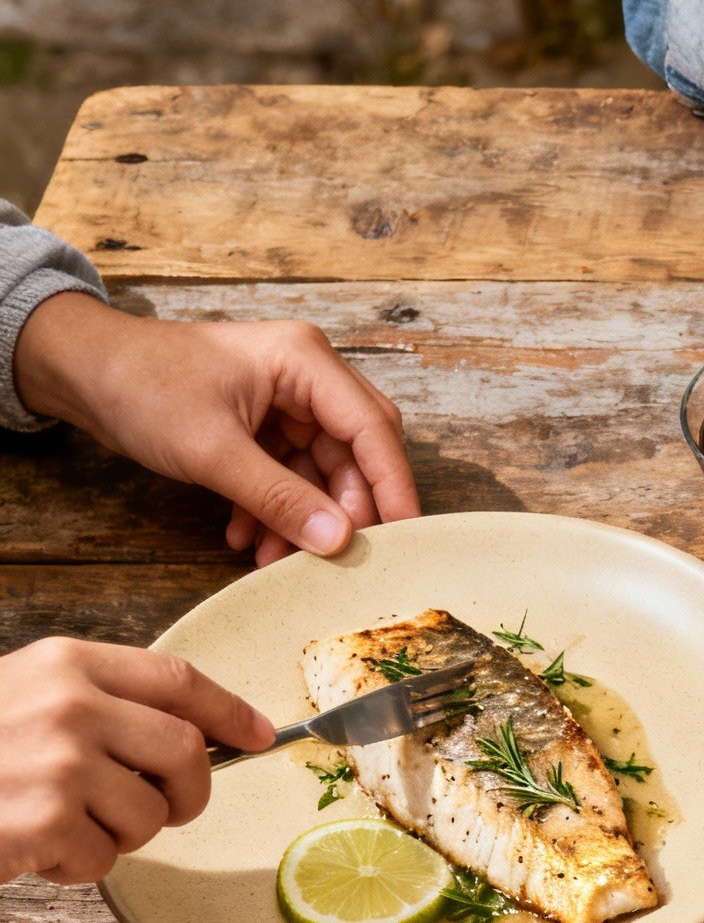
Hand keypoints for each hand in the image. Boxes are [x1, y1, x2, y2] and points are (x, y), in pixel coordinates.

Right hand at [0, 638, 272, 884]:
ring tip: (65, 825)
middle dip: (186, 793)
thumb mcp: (24, 694)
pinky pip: (103, 858)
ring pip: (151, 814)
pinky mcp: (46, 822)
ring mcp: (61, 764)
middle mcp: (71, 707)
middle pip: (187, 752)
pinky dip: (76, 866)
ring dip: (119, 835)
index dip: (228, 712)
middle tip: (161, 810)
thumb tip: (191, 737)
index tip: (258, 735)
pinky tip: (36, 848)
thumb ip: (98, 703)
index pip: (178, 681)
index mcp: (67, 664)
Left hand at [14, 293, 416, 566]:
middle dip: (343, 507)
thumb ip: (280, 497)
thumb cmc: (140, 386)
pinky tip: (248, 537)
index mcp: (305, 361)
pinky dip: (274, 507)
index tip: (405, 536)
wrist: (80, 371)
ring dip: (302, 516)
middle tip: (338, 555)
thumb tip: (337, 539)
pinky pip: (288, 473)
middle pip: (354, 451)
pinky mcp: (262, 423)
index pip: (372, 429)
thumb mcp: (212, 450)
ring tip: (277, 560)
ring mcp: (285, 400)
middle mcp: (306, 377)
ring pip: (319, 469)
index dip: (393, 485)